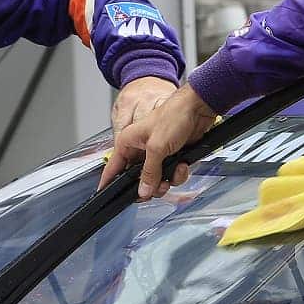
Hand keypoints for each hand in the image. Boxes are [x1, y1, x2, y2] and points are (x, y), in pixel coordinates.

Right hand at [99, 83, 217, 199]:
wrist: (198, 108)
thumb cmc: (174, 115)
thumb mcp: (157, 147)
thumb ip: (149, 172)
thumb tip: (142, 190)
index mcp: (128, 142)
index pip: (113, 167)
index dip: (109, 182)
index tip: (105, 194)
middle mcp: (140, 149)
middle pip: (137, 179)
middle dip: (150, 186)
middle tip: (157, 186)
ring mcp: (156, 154)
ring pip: (156, 180)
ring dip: (167, 180)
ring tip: (175, 171)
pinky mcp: (171, 157)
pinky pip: (170, 175)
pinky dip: (178, 174)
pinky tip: (183, 165)